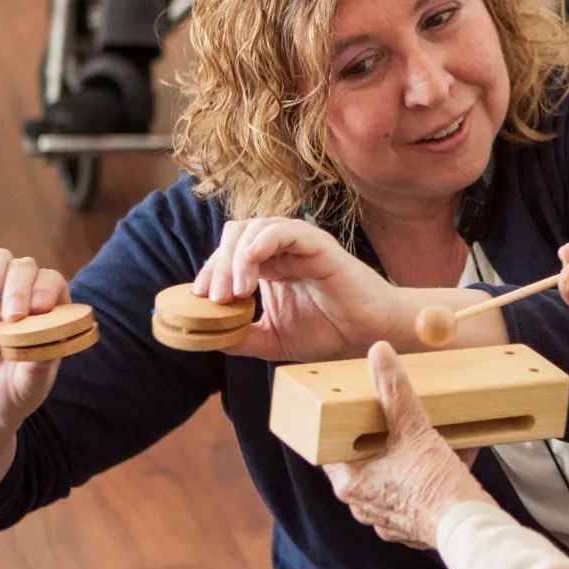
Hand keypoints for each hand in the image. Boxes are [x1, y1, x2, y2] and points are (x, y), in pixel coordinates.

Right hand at [0, 249, 70, 431]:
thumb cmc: (12, 391)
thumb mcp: (28, 387)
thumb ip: (37, 370)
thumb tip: (44, 354)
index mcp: (47, 311)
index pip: (52, 282)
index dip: (46, 289)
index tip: (39, 309)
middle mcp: (21, 296)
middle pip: (24, 267)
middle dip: (19, 287)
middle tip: (12, 317)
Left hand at [195, 218, 400, 363]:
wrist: (368, 336)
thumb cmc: (330, 333)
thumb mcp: (273, 340)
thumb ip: (242, 336)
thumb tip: (207, 336)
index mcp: (269, 266)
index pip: (228, 253)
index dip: (210, 272)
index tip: (199, 300)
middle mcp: (281, 249)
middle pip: (234, 235)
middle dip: (217, 264)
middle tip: (214, 298)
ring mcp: (298, 243)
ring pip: (253, 228)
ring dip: (235, 257)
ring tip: (236, 291)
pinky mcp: (316, 243)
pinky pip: (282, 230)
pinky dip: (259, 245)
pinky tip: (251, 270)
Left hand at [323, 343, 491, 547]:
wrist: (468, 528)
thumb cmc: (435, 485)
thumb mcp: (413, 428)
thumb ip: (394, 391)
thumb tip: (379, 355)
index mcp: (351, 483)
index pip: (329, 450)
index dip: (339, 429)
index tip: (352, 412)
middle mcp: (362, 505)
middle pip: (361, 463)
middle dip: (379, 441)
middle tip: (393, 419)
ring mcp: (386, 520)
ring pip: (388, 480)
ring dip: (403, 460)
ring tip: (424, 440)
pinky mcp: (411, 527)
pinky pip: (410, 497)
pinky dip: (423, 479)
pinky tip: (444, 462)